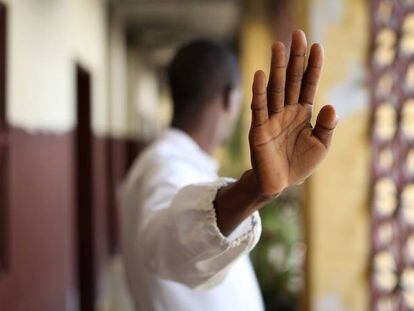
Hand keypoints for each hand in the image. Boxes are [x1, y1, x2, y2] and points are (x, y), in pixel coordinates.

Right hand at [249, 30, 336, 196]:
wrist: (279, 183)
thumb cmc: (299, 164)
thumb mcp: (320, 146)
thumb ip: (326, 126)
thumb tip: (330, 104)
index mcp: (303, 113)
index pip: (308, 85)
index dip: (313, 66)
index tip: (317, 45)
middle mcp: (287, 111)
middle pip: (291, 80)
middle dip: (295, 58)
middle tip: (296, 34)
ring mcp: (272, 118)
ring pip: (275, 89)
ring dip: (276, 68)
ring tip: (278, 46)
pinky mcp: (258, 129)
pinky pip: (259, 108)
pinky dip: (259, 92)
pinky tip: (260, 74)